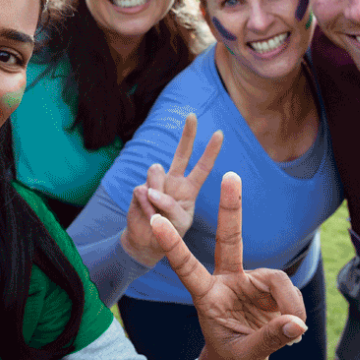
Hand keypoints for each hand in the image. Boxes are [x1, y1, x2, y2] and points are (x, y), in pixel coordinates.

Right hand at [121, 114, 222, 267]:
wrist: (146, 243)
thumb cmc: (170, 233)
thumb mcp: (180, 222)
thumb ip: (171, 204)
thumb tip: (150, 189)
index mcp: (189, 189)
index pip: (202, 167)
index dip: (211, 151)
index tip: (220, 133)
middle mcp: (174, 181)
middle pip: (181, 153)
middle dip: (187, 134)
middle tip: (192, 115)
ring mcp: (155, 184)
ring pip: (156, 171)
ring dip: (158, 190)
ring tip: (157, 209)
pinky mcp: (139, 190)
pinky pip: (143, 192)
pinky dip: (146, 206)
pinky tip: (147, 215)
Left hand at [151, 173, 306, 359]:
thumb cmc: (233, 355)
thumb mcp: (247, 355)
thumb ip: (270, 339)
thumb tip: (296, 324)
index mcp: (205, 296)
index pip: (186, 266)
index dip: (172, 244)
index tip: (154, 219)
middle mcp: (225, 280)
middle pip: (230, 239)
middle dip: (231, 207)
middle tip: (229, 173)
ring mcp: (247, 280)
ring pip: (276, 280)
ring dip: (288, 304)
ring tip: (292, 331)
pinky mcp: (267, 285)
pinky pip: (287, 290)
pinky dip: (294, 308)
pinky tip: (294, 327)